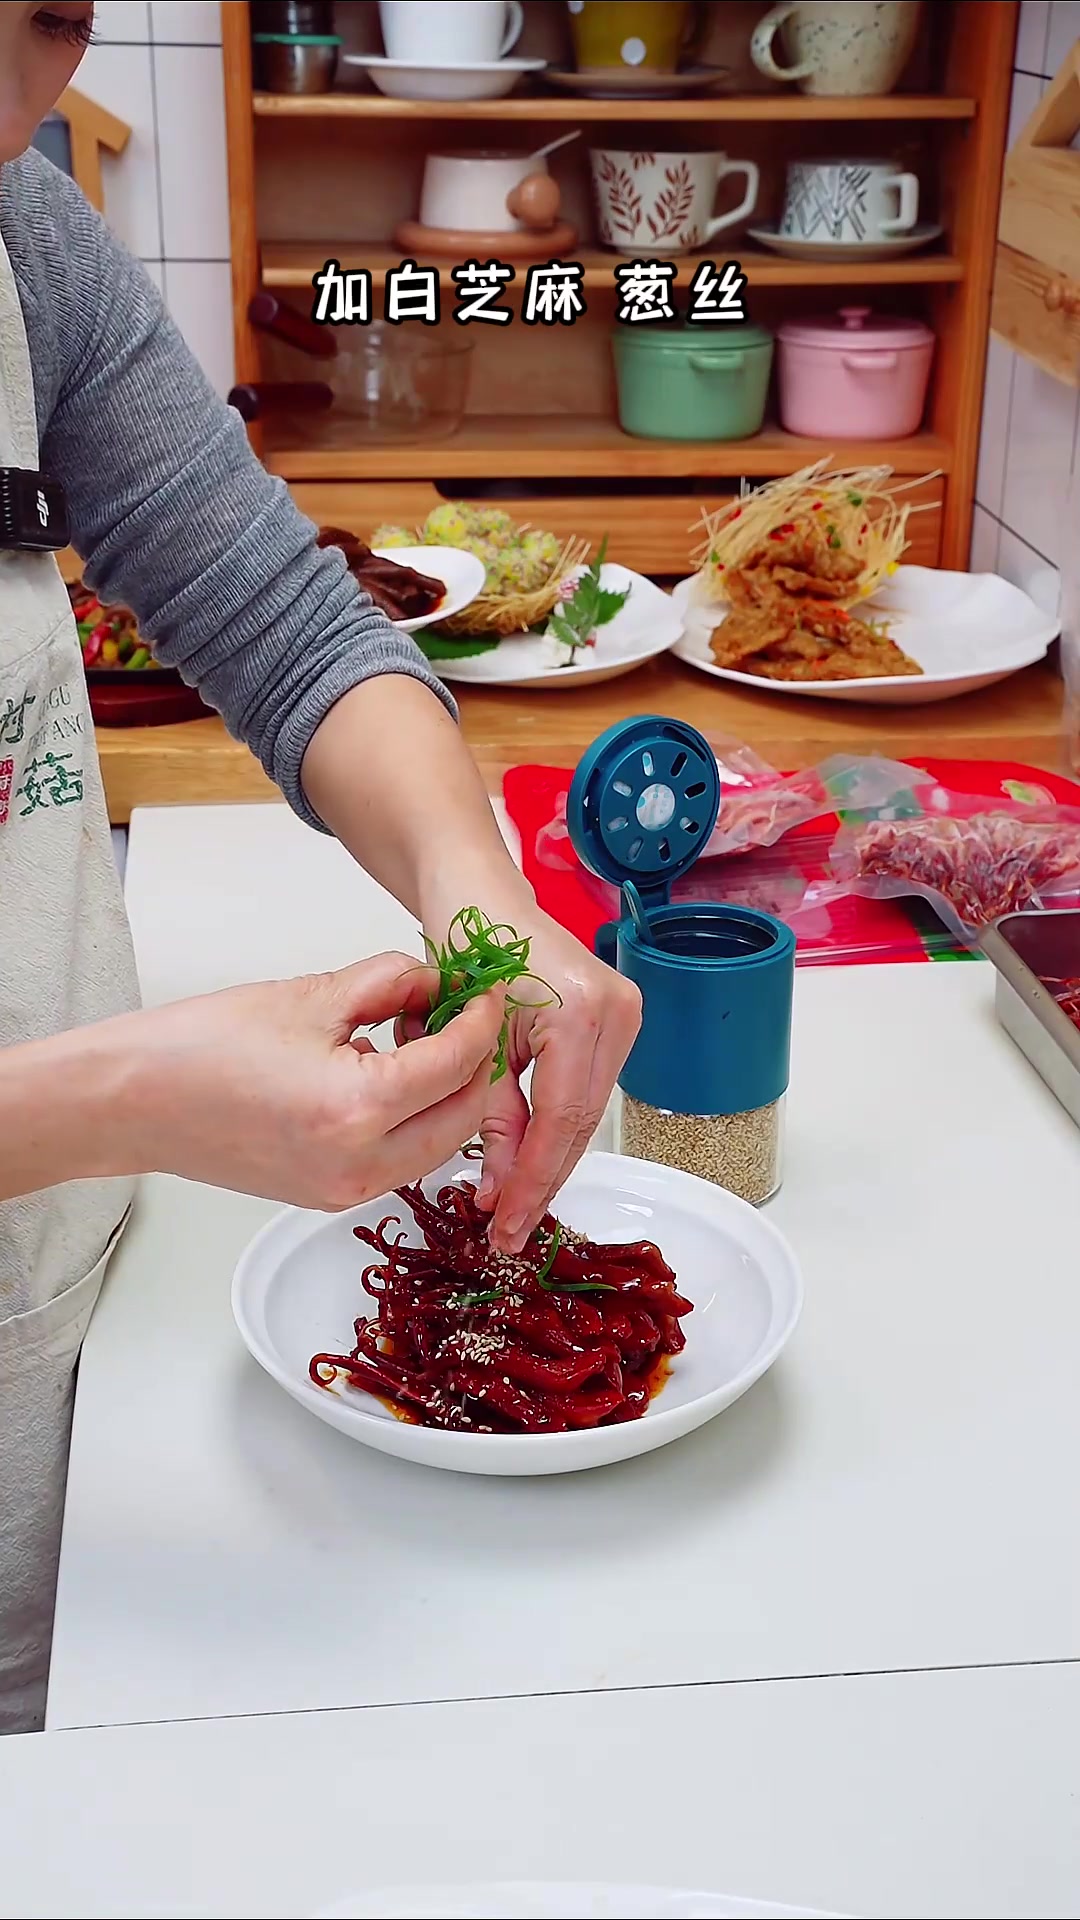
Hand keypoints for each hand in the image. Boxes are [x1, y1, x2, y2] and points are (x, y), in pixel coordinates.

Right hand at [116, 953, 504, 1209]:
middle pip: (462, 1114)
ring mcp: (345, 1189)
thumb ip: (389, 983)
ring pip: (438, 1143)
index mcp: (358, 1109)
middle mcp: (359, 1163)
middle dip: (475, 1061)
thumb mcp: (312, 996)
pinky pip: (401, 1159)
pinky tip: (392, 1075)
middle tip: (464, 1013)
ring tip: (424, 1040)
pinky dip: (415, 1119)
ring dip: (448, 1094)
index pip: (457, 1062)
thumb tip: (437, 981)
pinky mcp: (330, 1195)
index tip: (485, 988)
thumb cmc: (203, 1047)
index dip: (481, 1018)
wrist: (136, 1101)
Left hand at [419, 892, 640, 1251]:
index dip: (533, 1178)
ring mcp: (624, 1012)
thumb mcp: (471, 1045)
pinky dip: (557, 1122)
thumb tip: (497, 1192)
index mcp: (582, 1012)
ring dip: (549, 1155)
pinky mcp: (616, 1017)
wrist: (478, 894)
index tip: (507, 1222)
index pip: (560, 1118)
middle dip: (541, 1177)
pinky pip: (585, 1087)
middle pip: (580, 1120)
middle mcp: (617, 1011)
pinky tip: (531, 1157)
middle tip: (509, 1228)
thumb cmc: (468, 949)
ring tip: (514, 1204)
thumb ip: (489, 1119)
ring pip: (584, 1109)